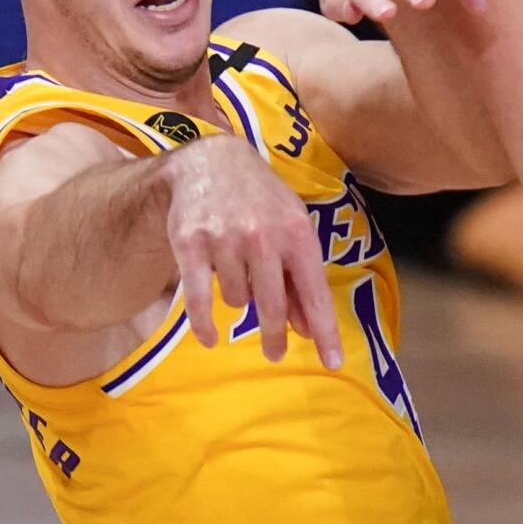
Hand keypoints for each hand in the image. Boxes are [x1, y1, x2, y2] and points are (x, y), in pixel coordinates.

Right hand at [164, 134, 342, 369]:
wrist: (212, 160)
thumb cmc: (262, 200)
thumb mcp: (291, 227)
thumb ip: (299, 277)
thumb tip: (309, 329)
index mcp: (296, 232)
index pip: (314, 292)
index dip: (325, 330)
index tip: (332, 363)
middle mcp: (263, 237)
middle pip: (272, 306)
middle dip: (275, 337)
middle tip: (276, 354)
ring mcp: (225, 239)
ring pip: (236, 300)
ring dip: (239, 298)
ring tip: (237, 270)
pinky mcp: (190, 243)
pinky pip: (198, 298)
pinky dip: (204, 324)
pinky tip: (211, 338)